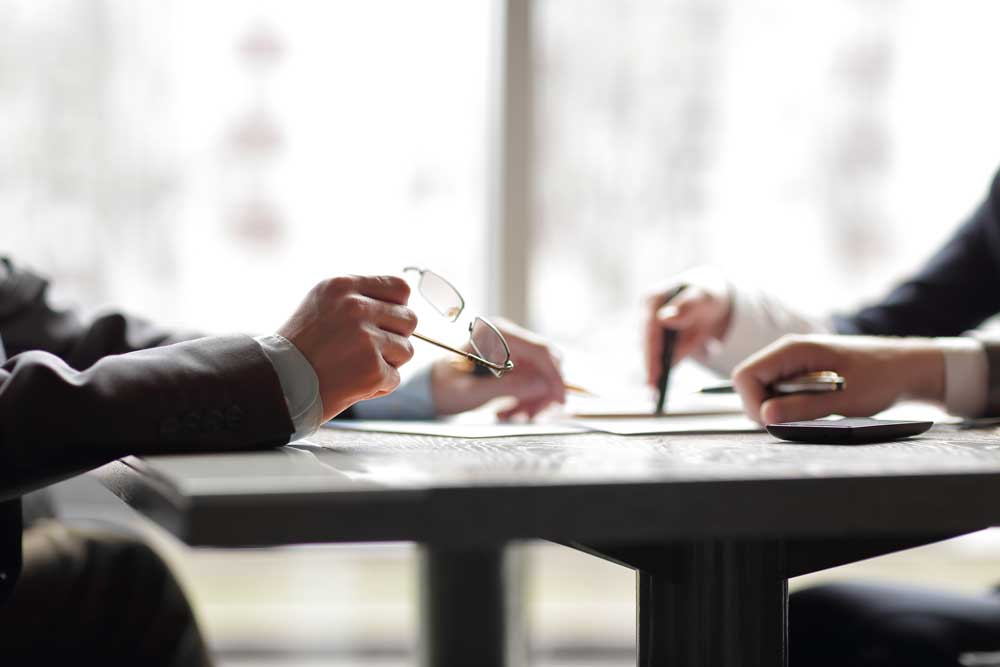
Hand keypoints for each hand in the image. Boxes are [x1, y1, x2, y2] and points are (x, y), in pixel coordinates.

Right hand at [278, 275, 416, 419]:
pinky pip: (394, 378)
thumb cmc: (299, 349)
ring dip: (388, 363)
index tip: (385, 321)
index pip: (399, 287)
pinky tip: (352, 384)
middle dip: (395, 337)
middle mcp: (355, 307)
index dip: (397, 307)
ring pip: (406, 350)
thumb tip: (401, 302)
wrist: (275, 384)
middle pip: (409, 319)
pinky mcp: (371, 369)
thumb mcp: (321, 305)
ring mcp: (365, 338)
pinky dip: (378, 386)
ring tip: (356, 366)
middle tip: (368, 350)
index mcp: (342, 286)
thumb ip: (359, 298)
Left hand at [430, 317, 565, 419]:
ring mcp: (511, 348)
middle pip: (545, 361)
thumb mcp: (474, 392)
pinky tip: (510, 410)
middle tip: (532, 415)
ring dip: (535, 397)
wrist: (429, 390)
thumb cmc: (444, 388)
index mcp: (496, 334)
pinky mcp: (512, 360)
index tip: (559, 401)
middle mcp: (507, 336)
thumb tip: (544, 386)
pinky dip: (527, 397)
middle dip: (544, 390)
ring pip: (541, 373)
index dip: (554, 376)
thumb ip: (509, 388)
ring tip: (514, 415)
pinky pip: (532, 379)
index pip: (540, 350)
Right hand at [644, 267, 732, 386]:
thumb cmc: (707, 295)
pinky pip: (662, 361)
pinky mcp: (659, 345)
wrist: (710, 301)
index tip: (654, 374)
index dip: (650, 354)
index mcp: (651, 300)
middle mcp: (646, 316)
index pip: (649, 331)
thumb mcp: (703, 298)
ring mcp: (652, 332)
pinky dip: (664, 373)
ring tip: (656, 396)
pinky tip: (664, 389)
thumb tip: (664, 318)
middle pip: (646, 347)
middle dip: (651, 369)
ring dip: (657, 373)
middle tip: (654, 393)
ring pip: (653, 357)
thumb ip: (687, 306)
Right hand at [732, 334, 944, 424]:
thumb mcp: (842, 398)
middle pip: (751, 384)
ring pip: (765, 391)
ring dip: (780, 408)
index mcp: (791, 350)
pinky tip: (816, 408)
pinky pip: (781, 392)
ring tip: (813, 412)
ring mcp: (793, 363)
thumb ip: (801, 407)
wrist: (908, 367)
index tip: (775, 421)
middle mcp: (786, 354)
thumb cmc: (880, 377)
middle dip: (764, 408)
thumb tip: (765, 416)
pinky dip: (791, 406)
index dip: (752, 402)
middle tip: (796, 421)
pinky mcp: (801, 374)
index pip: (745, 376)